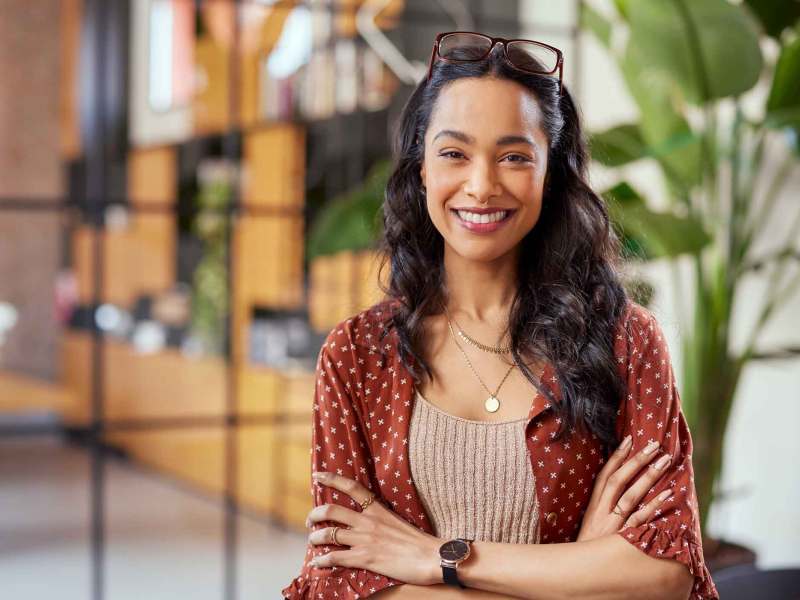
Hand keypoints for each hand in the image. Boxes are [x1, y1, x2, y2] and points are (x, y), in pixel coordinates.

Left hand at [305, 471, 443, 585]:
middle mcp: (368, 521)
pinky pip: (335, 557)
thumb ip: (381, 519)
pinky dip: (322, 560)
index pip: (351, 487)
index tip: (317, 476)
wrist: (431, 557)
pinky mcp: (365, 558)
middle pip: (332, 511)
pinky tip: (317, 562)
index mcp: (377, 509)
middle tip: (311, 520)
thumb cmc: (419, 541)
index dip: (331, 479)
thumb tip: (371, 521)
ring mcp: (365, 539)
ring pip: (329, 534)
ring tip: (312, 541)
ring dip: (315, 538)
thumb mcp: (397, 521)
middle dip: (315, 514)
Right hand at [576, 436, 672, 541]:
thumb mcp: (589, 526)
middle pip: (619, 481)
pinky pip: (641, 521)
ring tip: (664, 461)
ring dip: (648, 476)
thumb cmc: (587, 550)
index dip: (617, 457)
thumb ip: (601, 509)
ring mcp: (613, 526)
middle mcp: (601, 513)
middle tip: (654, 445)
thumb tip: (616, 490)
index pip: (605, 476)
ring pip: (631, 496)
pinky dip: (654, 506)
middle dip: (636, 461)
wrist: (579, 576)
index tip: (629, 440)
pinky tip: (668, 494)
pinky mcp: (623, 540)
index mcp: (592, 507)